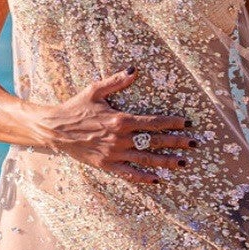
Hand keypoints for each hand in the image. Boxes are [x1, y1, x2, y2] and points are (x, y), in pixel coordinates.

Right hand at [38, 68, 194, 182]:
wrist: (54, 129)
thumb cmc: (76, 108)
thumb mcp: (95, 90)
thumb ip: (116, 81)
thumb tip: (134, 70)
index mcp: (121, 120)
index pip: (154, 122)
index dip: (173, 123)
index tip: (187, 124)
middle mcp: (120, 139)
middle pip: (155, 142)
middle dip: (177, 142)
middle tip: (194, 144)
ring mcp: (114, 154)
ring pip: (145, 159)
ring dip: (166, 162)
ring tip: (182, 163)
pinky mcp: (106, 165)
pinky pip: (129, 174)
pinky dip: (144, 178)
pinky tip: (157, 179)